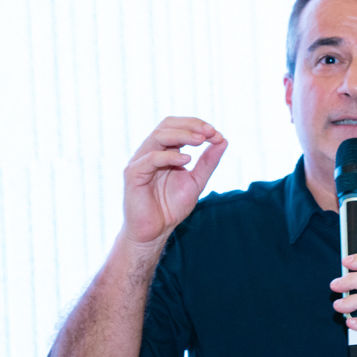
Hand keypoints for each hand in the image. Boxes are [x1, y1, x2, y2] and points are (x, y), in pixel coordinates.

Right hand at [122, 117, 226, 245]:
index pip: (177, 126)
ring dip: (182, 135)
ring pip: (158, 136)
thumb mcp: (196, 181)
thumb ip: (208, 162)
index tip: (217, 134)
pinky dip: (170, 156)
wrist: (155, 231)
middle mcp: (150, 151)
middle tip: (210, 132)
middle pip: (167, 125)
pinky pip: (150, 158)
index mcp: (164, 151)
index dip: (197, 125)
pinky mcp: (133, 174)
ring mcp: (140, 161)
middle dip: (190, 125)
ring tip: (201, 140)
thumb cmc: (171, 207)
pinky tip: (187, 160)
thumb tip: (223, 140)